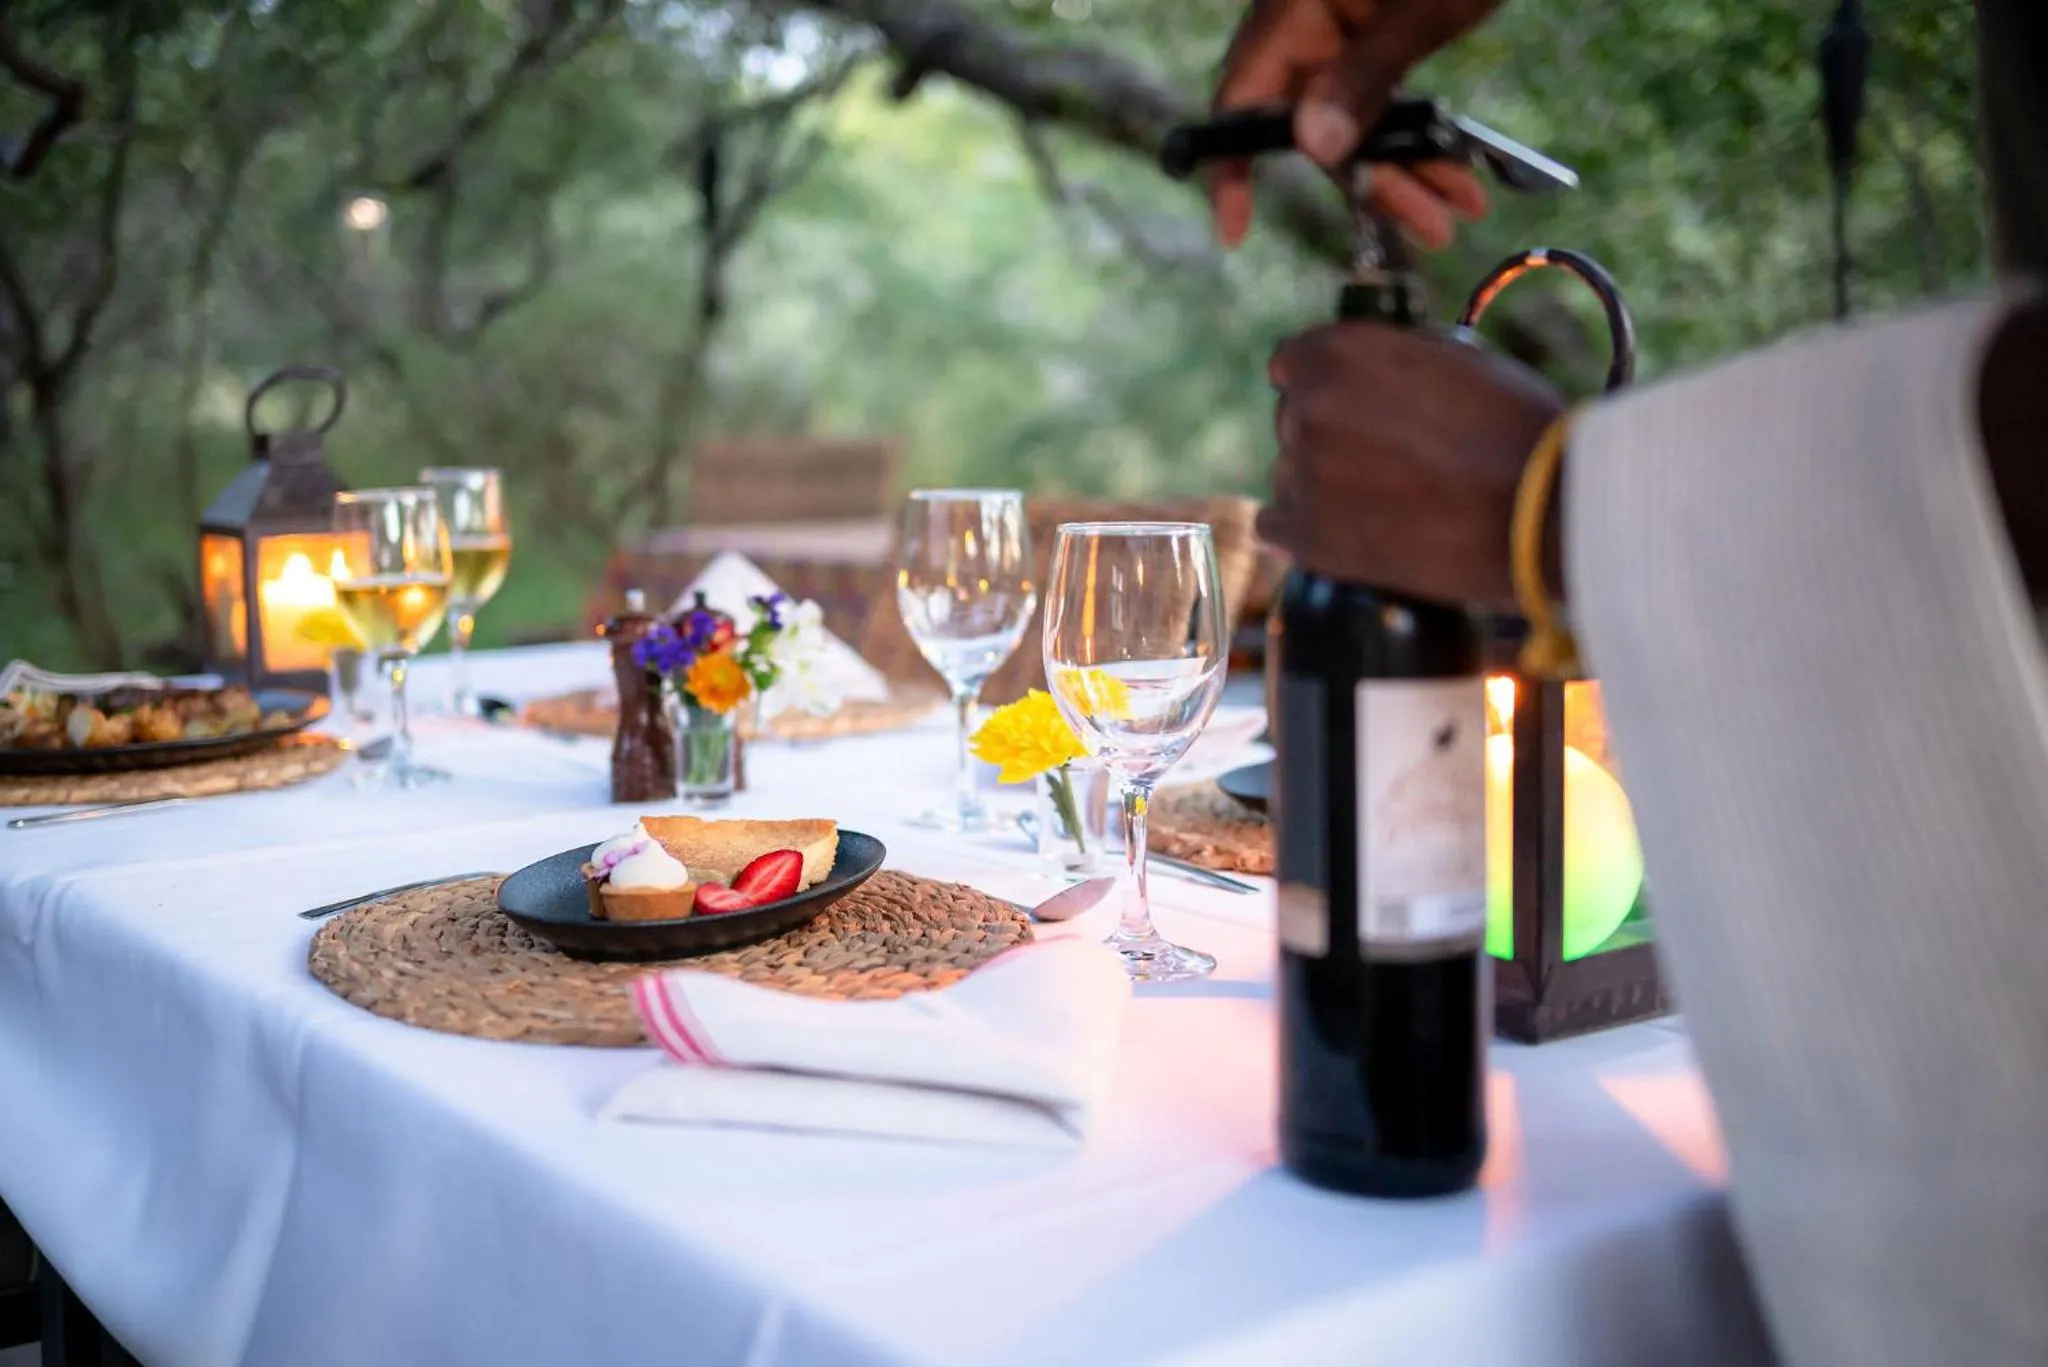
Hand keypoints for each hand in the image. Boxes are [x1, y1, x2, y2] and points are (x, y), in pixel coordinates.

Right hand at [1211, 0, 1506, 248]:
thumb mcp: (1424, 8)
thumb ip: (1365, 75)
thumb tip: (1313, 147)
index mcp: (1294, 6)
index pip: (1243, 98)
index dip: (1232, 167)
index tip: (1235, 227)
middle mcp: (1308, 22)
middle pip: (1314, 123)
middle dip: (1373, 182)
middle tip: (1427, 229)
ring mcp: (1344, 28)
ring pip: (1357, 120)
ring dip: (1409, 170)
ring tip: (1459, 213)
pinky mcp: (1379, 31)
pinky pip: (1387, 98)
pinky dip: (1422, 137)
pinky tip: (1461, 176)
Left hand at [1262, 321, 1565, 608]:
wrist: (1541, 513)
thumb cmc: (1516, 429)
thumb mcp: (1456, 358)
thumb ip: (1393, 359)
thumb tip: (1367, 372)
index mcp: (1339, 352)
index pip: (1291, 362)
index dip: (1323, 381)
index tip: (1351, 403)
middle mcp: (1307, 408)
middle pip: (1293, 418)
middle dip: (1329, 434)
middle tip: (1386, 460)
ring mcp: (1302, 475)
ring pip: (1291, 473)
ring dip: (1323, 484)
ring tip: (1390, 503)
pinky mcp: (1307, 537)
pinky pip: (1274, 527)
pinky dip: (1304, 530)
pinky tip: (1346, 533)